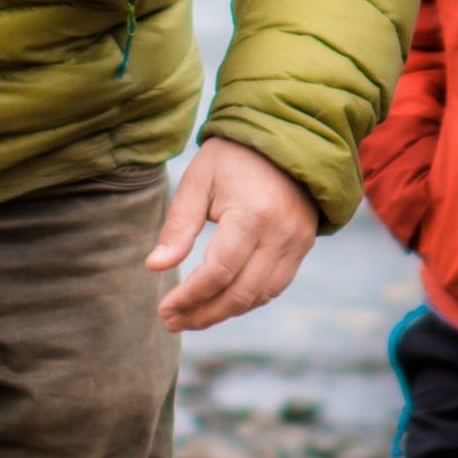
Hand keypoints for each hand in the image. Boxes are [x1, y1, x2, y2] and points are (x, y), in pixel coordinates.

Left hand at [147, 138, 319, 333]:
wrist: (286, 135)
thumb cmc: (233, 157)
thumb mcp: (199, 180)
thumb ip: (179, 225)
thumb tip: (155, 267)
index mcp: (251, 215)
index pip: (218, 272)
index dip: (189, 297)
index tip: (163, 309)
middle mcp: (279, 234)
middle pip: (239, 293)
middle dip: (203, 314)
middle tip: (171, 321)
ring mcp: (296, 243)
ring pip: (259, 296)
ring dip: (224, 313)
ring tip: (191, 317)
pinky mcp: (303, 246)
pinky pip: (274, 286)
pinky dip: (246, 299)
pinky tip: (220, 300)